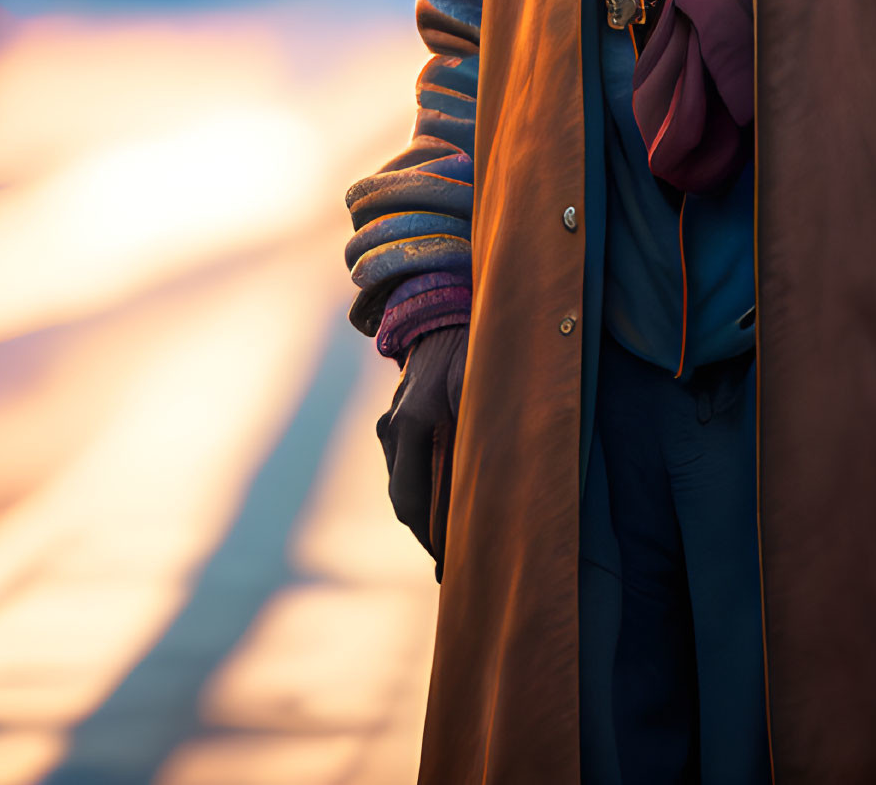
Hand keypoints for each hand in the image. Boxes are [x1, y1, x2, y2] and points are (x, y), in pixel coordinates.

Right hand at [380, 325, 466, 565]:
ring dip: (423, 511)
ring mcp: (388, 423)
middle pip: (404, 498)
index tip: (449, 565)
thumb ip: (479, 436)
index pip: (411, 500)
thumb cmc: (474, 348)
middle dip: (426, 532)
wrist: (446, 310)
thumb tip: (487, 490)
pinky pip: (403, 464)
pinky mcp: (393, 420)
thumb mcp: (483, 387)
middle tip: (451, 564)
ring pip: (402, 483)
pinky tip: (441, 503)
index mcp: (412, 423)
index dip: (430, 538)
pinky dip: (420, 487)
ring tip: (450, 540)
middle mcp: (392, 427)